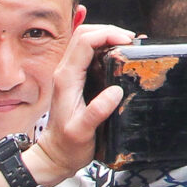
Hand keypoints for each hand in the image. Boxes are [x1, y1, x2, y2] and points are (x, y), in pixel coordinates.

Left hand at [30, 22, 135, 175]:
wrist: (54, 156)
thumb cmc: (67, 145)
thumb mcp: (81, 132)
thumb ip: (96, 112)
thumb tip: (115, 91)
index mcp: (66, 78)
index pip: (85, 41)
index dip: (108, 35)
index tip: (129, 43)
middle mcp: (66, 71)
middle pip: (85, 34)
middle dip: (110, 31)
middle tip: (132, 42)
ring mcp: (71, 74)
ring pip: (87, 40)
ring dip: (109, 37)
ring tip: (130, 47)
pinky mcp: (78, 78)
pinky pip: (91, 53)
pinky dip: (107, 47)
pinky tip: (122, 55)